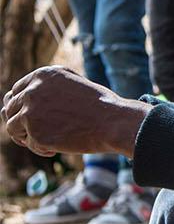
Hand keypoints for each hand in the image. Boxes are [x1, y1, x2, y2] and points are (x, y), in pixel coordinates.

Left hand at [2, 66, 149, 156]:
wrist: (113, 121)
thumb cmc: (98, 105)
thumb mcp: (71, 86)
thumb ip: (44, 90)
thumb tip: (8, 102)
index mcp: (43, 75)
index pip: (17, 91)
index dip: (24, 106)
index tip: (36, 116)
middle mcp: (33, 91)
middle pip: (10, 109)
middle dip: (22, 122)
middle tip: (42, 131)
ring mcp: (31, 112)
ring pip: (12, 128)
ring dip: (26, 136)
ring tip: (47, 141)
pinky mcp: (35, 133)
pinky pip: (29, 144)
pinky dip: (41, 148)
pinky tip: (57, 148)